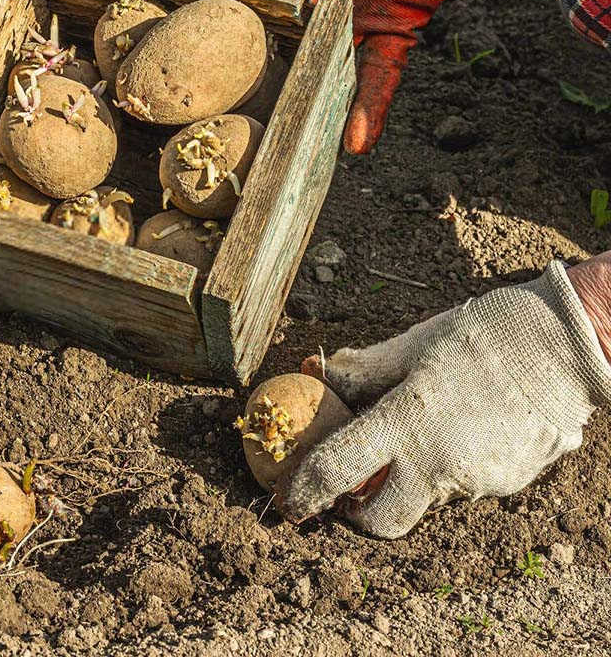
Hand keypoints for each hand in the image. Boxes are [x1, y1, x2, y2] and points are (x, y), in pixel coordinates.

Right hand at [250, 0, 532, 153]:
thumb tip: (309, 1)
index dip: (238, 31)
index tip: (224, 67)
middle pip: (287, 43)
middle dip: (275, 81)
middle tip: (258, 121)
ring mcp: (352, 17)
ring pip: (329, 67)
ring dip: (320, 104)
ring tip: (302, 145)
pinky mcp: (391, 31)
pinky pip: (379, 74)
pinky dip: (371, 106)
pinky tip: (358, 139)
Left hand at [285, 261, 610, 538]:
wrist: (566, 346)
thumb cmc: (481, 336)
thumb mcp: (411, 346)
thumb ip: (360, 371)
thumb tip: (316, 375)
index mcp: (407, 422)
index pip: (338, 470)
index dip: (307, 492)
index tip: (292, 503)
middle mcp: (439, 462)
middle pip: (383, 521)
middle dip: (358, 516)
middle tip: (349, 494)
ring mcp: (477, 480)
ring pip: (425, 499)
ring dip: (410, 481)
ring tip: (424, 434)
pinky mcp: (507, 485)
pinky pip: (461, 486)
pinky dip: (448, 468)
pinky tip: (462, 431)